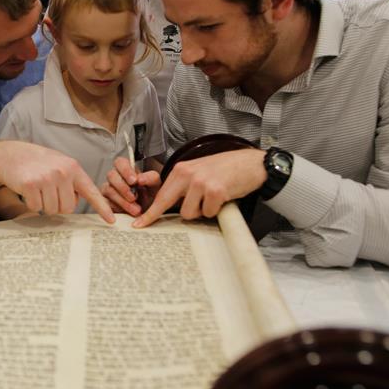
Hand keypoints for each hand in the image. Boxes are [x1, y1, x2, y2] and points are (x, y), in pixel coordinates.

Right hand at [0, 142, 114, 223]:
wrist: (11, 155)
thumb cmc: (37, 163)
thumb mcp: (60, 165)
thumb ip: (72, 181)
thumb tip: (74, 203)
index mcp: (73, 168)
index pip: (91, 191)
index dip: (102, 208)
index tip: (111, 221)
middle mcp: (62, 172)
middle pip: (68, 208)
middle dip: (58, 205)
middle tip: (48, 192)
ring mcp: (46, 178)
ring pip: (52, 210)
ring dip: (44, 205)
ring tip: (38, 189)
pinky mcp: (31, 185)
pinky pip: (36, 208)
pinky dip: (31, 203)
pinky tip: (28, 190)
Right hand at [101, 156, 159, 216]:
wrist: (148, 211)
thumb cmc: (149, 195)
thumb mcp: (154, 185)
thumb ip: (150, 178)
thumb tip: (140, 178)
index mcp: (127, 170)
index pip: (120, 162)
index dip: (125, 170)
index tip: (134, 181)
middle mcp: (116, 178)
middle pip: (111, 175)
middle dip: (123, 187)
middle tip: (134, 197)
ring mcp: (108, 189)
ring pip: (108, 190)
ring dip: (122, 201)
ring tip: (135, 210)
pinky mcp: (105, 202)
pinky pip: (105, 203)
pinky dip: (114, 209)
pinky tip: (124, 213)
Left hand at [132, 148, 265, 226]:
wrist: (250, 163)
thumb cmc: (224, 170)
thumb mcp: (198, 171)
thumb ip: (183, 185)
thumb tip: (169, 206)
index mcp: (180, 169)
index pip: (161, 195)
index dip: (150, 212)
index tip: (139, 224)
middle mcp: (188, 174)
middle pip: (168, 204)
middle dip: (164, 216)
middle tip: (154, 223)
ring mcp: (201, 182)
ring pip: (189, 213)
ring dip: (201, 211)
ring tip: (211, 199)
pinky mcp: (215, 191)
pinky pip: (208, 213)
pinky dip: (215, 210)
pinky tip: (222, 198)